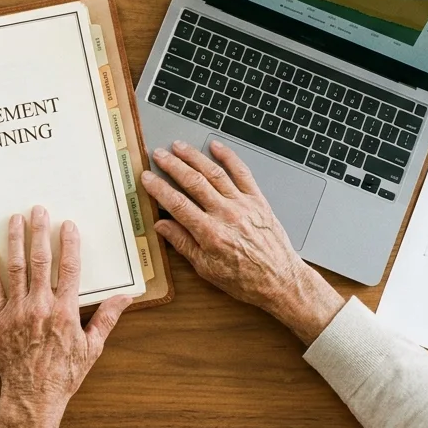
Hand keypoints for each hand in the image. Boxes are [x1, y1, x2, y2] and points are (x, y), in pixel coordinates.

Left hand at [0, 206, 131, 427]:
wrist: (33, 396)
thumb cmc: (63, 374)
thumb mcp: (92, 348)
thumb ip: (108, 318)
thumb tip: (126, 299)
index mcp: (64, 311)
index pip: (69, 268)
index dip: (69, 243)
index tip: (68, 225)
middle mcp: (39, 306)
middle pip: (40, 260)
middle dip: (40, 232)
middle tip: (39, 210)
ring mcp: (17, 311)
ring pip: (15, 268)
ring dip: (15, 241)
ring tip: (15, 220)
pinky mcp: (0, 319)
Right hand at [142, 140, 344, 344]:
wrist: (280, 281)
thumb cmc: (245, 280)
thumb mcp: (206, 269)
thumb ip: (183, 244)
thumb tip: (162, 227)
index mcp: (210, 233)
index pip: (177, 204)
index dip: (159, 188)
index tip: (147, 178)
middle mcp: (226, 214)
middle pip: (193, 182)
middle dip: (173, 165)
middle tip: (159, 155)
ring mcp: (243, 204)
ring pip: (214, 173)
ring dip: (194, 157)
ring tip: (179, 146)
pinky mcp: (258, 200)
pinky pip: (242, 173)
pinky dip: (228, 157)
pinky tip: (216, 146)